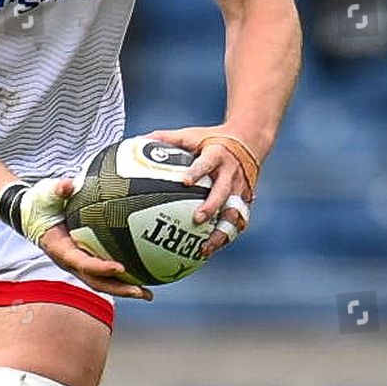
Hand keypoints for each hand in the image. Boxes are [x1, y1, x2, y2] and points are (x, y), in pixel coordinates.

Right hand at [37, 180, 152, 300]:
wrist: (30, 215)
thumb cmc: (40, 204)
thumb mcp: (45, 195)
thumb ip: (57, 190)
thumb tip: (68, 184)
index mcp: (60, 249)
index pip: (82, 263)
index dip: (100, 267)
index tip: (120, 267)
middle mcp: (70, 262)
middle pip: (96, 282)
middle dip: (119, 289)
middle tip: (142, 292)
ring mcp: (77, 264)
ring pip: (102, 282)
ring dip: (124, 289)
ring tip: (148, 293)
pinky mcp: (84, 260)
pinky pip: (104, 272)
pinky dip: (122, 277)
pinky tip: (143, 274)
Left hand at [142, 126, 254, 258]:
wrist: (248, 141)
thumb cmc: (211, 140)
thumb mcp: (191, 135)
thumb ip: (166, 139)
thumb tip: (137, 140)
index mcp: (217, 155)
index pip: (207, 163)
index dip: (197, 172)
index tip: (185, 181)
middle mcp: (231, 174)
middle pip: (223, 192)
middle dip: (211, 207)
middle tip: (197, 219)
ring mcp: (240, 190)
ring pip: (234, 214)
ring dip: (221, 233)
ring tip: (205, 248)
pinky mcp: (245, 202)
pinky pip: (237, 222)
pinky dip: (225, 237)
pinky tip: (209, 250)